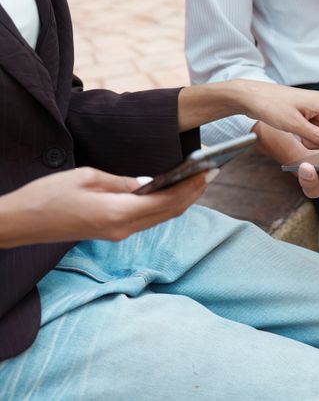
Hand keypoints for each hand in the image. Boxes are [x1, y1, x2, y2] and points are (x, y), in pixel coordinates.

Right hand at [0, 168, 210, 247]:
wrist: (19, 223)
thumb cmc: (47, 195)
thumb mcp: (88, 178)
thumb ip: (123, 182)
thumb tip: (150, 182)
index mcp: (118, 214)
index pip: (167, 202)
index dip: (191, 187)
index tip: (208, 171)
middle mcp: (123, 229)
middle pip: (169, 212)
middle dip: (193, 192)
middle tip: (211, 172)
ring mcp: (118, 234)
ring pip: (160, 218)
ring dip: (181, 199)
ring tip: (198, 179)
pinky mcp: (111, 232)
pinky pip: (147, 219)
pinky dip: (164, 205)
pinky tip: (172, 190)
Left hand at [239, 81, 318, 150]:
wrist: (251, 96)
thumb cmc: (271, 105)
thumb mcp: (294, 125)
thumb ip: (318, 138)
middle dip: (318, 141)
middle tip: (298, 133)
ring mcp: (318, 110)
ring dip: (309, 139)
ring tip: (292, 128)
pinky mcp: (311, 114)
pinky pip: (316, 132)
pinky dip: (306, 135)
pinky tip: (293, 127)